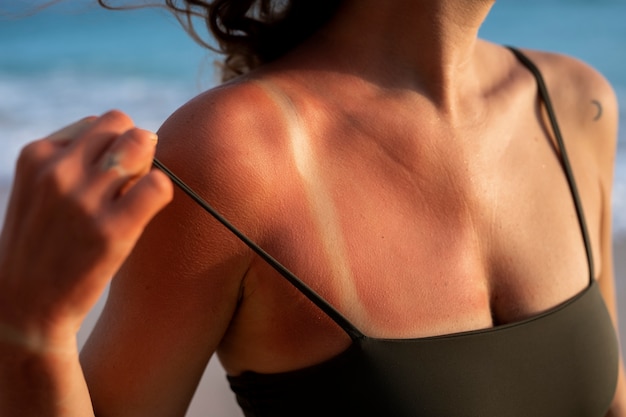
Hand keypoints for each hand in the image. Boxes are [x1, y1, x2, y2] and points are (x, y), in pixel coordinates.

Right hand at [0, 110, 172, 350]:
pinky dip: (161, 191)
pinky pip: (159, 184)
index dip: (111, 147)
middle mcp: (58, 171)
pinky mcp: (113, 230)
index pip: (97, 123)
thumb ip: (73, 159)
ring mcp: (85, 200)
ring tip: (135, 195)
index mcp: (36, 155)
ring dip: (148, 165)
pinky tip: (146, 211)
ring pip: (142, 142)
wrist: (26, 307)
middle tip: (129, 181)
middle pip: (122, 123)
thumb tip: (133, 138)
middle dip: (134, 146)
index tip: (104, 177)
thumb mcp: (39, 191)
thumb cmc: (42, 244)